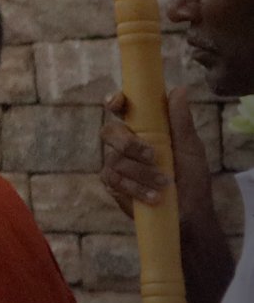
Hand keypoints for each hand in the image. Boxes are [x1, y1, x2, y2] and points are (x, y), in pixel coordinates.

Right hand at [101, 86, 202, 215]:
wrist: (188, 213)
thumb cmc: (192, 178)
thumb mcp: (190, 147)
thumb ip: (181, 121)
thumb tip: (179, 89)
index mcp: (144, 128)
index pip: (122, 109)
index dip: (114, 102)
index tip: (116, 104)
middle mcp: (126, 143)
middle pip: (110, 131)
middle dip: (129, 143)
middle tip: (152, 156)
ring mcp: (116, 163)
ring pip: (115, 159)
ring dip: (141, 172)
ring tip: (163, 184)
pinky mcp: (112, 184)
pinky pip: (113, 179)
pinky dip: (135, 187)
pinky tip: (152, 196)